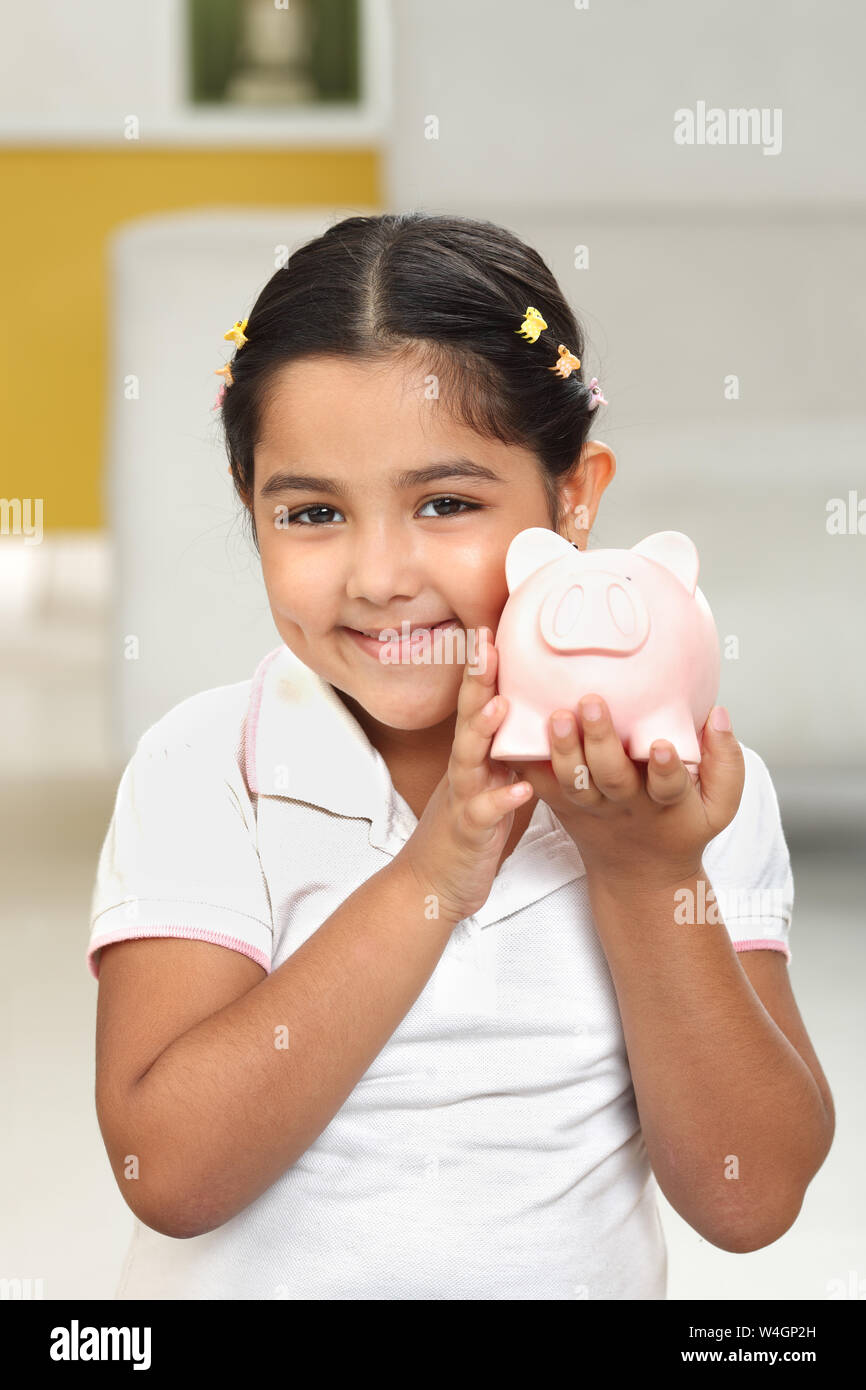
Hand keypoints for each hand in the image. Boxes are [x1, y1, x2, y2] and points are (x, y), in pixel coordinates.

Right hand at [399, 627, 533, 923]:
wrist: (433, 884)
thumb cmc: (470, 830)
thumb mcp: (492, 782)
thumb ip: (511, 752)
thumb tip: (546, 718)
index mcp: (474, 758)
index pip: (478, 705)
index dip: (484, 669)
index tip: (494, 629)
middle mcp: (464, 771)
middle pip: (468, 720)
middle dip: (478, 683)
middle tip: (488, 645)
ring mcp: (461, 800)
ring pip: (469, 760)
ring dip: (483, 731)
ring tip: (501, 704)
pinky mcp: (468, 833)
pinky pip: (484, 814)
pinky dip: (500, 800)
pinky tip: (520, 788)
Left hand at [506, 695, 744, 889]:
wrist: (639, 873)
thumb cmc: (682, 826)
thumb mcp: (720, 806)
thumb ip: (727, 762)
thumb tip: (719, 714)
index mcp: (666, 803)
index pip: (670, 786)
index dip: (667, 767)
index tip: (663, 745)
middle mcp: (624, 805)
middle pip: (610, 776)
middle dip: (600, 740)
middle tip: (591, 703)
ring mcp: (589, 806)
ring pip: (572, 781)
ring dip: (561, 749)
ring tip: (555, 716)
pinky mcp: (562, 804)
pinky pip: (541, 782)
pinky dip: (525, 758)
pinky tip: (516, 725)